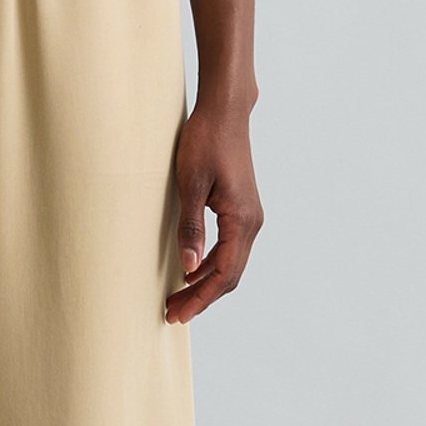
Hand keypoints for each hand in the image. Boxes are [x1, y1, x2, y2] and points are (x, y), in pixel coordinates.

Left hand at [164, 98, 261, 323]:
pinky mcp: (242, 209)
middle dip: (202, 297)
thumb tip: (187, 267)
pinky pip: (230, 248)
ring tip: (178, 297)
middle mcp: (252, 222)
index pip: (223, 274)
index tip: (178, 314)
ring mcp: (250, 216)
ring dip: (206, 283)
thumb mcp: (190, 184)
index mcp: (242, 220)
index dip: (201, 298)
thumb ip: (190, 227)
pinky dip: (211, 265)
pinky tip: (191, 269)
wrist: (225, 112)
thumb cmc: (206, 141)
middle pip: (230, 275)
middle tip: (173, 313)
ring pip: (231, 263)